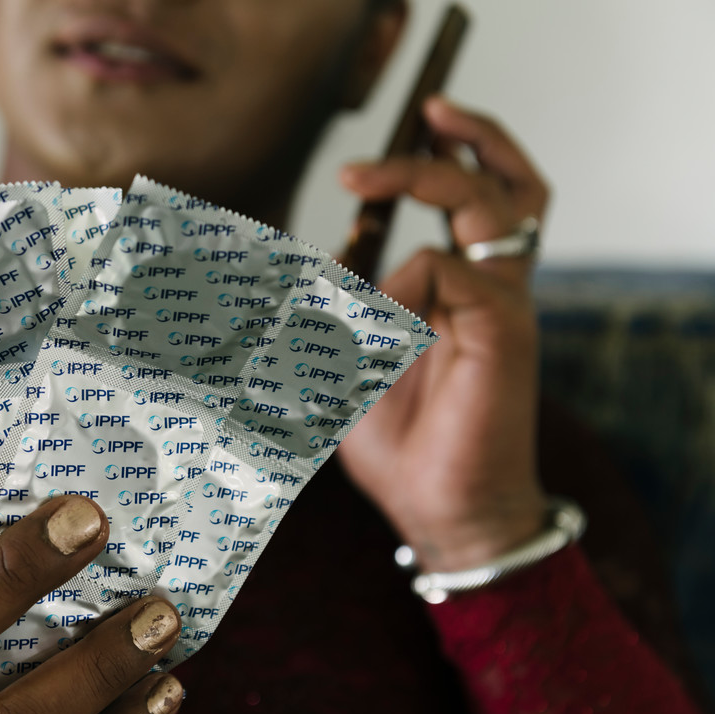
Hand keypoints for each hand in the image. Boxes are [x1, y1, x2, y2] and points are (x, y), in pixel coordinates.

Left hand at [335, 96, 549, 571]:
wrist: (440, 513)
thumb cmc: (398, 447)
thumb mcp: (340, 369)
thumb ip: (327, 316)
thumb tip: (292, 268)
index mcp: (461, 296)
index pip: (469, 207)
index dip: (431, 169)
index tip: (358, 171)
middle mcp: (492, 291)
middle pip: (508, 184)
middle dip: (470, 137)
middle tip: (424, 113)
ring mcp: (503, 306)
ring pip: (489, 203)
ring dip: (426, 178)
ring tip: (362, 177)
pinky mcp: (506, 329)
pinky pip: (448, 270)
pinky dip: (398, 288)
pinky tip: (375, 334)